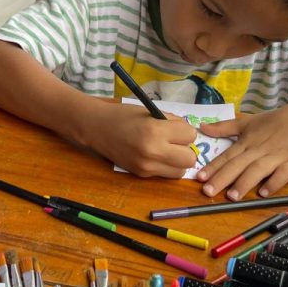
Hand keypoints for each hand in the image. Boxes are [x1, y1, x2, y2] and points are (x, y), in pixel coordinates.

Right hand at [82, 101, 197, 177]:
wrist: (97, 128)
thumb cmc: (124, 116)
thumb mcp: (151, 112)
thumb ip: (172, 122)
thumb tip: (189, 134)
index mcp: (155, 131)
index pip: (190, 136)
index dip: (185, 131)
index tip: (174, 128)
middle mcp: (153, 152)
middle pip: (190, 159)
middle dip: (185, 149)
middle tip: (174, 142)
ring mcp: (147, 166)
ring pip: (181, 171)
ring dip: (178, 162)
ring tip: (165, 151)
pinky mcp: (142, 175)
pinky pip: (166, 174)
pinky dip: (165, 166)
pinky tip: (154, 156)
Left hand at [195, 99, 287, 198]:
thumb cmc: (275, 122)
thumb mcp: (248, 121)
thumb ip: (224, 127)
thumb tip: (201, 127)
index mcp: (247, 141)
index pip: (227, 156)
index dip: (213, 167)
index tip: (199, 178)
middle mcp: (259, 150)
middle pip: (238, 165)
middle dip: (222, 178)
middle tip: (208, 191)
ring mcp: (277, 157)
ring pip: (258, 170)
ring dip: (244, 183)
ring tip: (232, 196)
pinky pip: (282, 175)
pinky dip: (273, 183)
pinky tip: (264, 193)